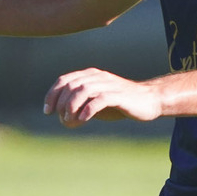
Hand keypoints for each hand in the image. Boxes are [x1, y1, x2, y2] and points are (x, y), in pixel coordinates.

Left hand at [43, 68, 164, 127]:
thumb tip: (63, 119)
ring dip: (72, 106)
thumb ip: (80, 108)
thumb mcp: (96, 105)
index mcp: (90, 75)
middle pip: (71, 85)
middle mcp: (98, 77)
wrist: (149, 101)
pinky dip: (88, 109)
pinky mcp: (119, 96)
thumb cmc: (120, 104)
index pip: (64, 80)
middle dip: (60, 102)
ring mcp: (109, 85)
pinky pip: (100, 99)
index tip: (47, 111)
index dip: (52, 94)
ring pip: (83, 89)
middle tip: (59, 118)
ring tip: (70, 119)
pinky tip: (83, 120)